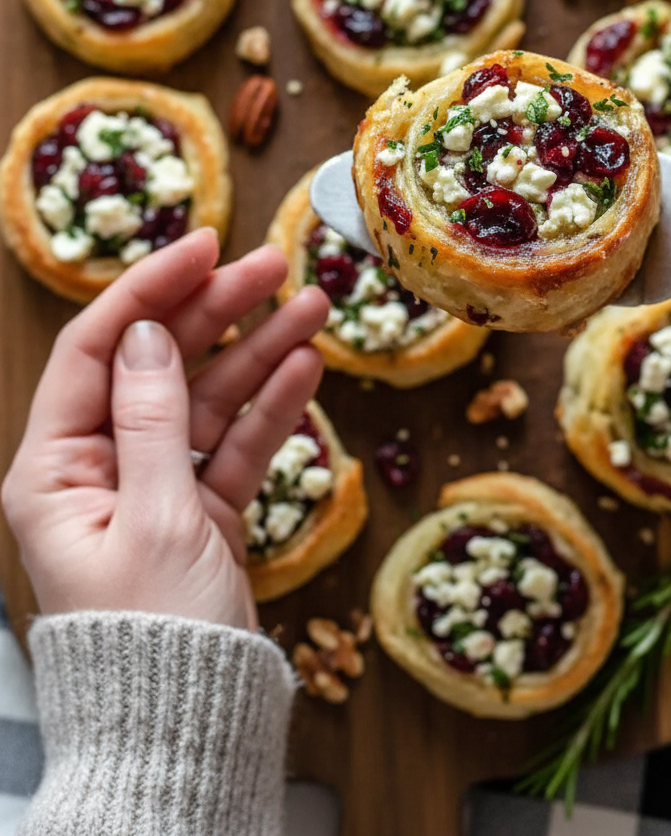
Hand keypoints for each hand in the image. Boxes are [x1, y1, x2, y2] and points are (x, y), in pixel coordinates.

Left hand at [2, 228, 328, 630]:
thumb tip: (150, 334)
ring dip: (257, 354)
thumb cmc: (154, 636)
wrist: (189, 728)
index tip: (200, 245)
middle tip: (272, 266)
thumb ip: (153, 419)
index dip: (149, 290)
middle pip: (159, 365)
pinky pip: (233, 445)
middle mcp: (99, 469)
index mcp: (57, 469)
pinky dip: (268, 409)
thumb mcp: (155, 519)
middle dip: (216, 313)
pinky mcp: (198, 513)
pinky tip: (302, 369)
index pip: (98, 351)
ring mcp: (153, 489)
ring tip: (310, 308)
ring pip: (206, 400)